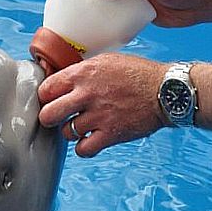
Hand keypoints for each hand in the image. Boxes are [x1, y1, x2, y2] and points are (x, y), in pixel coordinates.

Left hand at [38, 53, 170, 156]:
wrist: (165, 90)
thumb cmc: (137, 73)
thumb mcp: (107, 60)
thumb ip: (82, 71)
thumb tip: (62, 79)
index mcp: (83, 73)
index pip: (46, 89)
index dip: (46, 96)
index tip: (50, 100)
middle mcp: (86, 94)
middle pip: (48, 114)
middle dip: (49, 117)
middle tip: (57, 117)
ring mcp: (98, 116)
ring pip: (66, 133)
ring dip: (71, 132)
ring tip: (82, 126)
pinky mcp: (110, 134)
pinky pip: (83, 150)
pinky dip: (84, 148)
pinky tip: (91, 140)